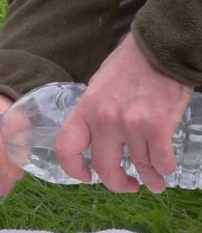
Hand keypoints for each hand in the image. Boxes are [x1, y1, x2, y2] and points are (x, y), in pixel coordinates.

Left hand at [56, 33, 192, 192]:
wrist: (159, 48)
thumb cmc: (128, 65)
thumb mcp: (97, 88)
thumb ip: (93, 114)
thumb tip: (94, 137)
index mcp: (85, 110)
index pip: (67, 148)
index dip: (73, 169)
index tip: (86, 176)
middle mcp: (104, 121)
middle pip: (104, 167)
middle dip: (116, 183)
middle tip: (127, 185)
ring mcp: (131, 125)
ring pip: (138, 166)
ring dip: (148, 179)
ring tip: (154, 183)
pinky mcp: (158, 126)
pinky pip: (160, 160)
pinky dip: (164, 169)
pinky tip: (165, 169)